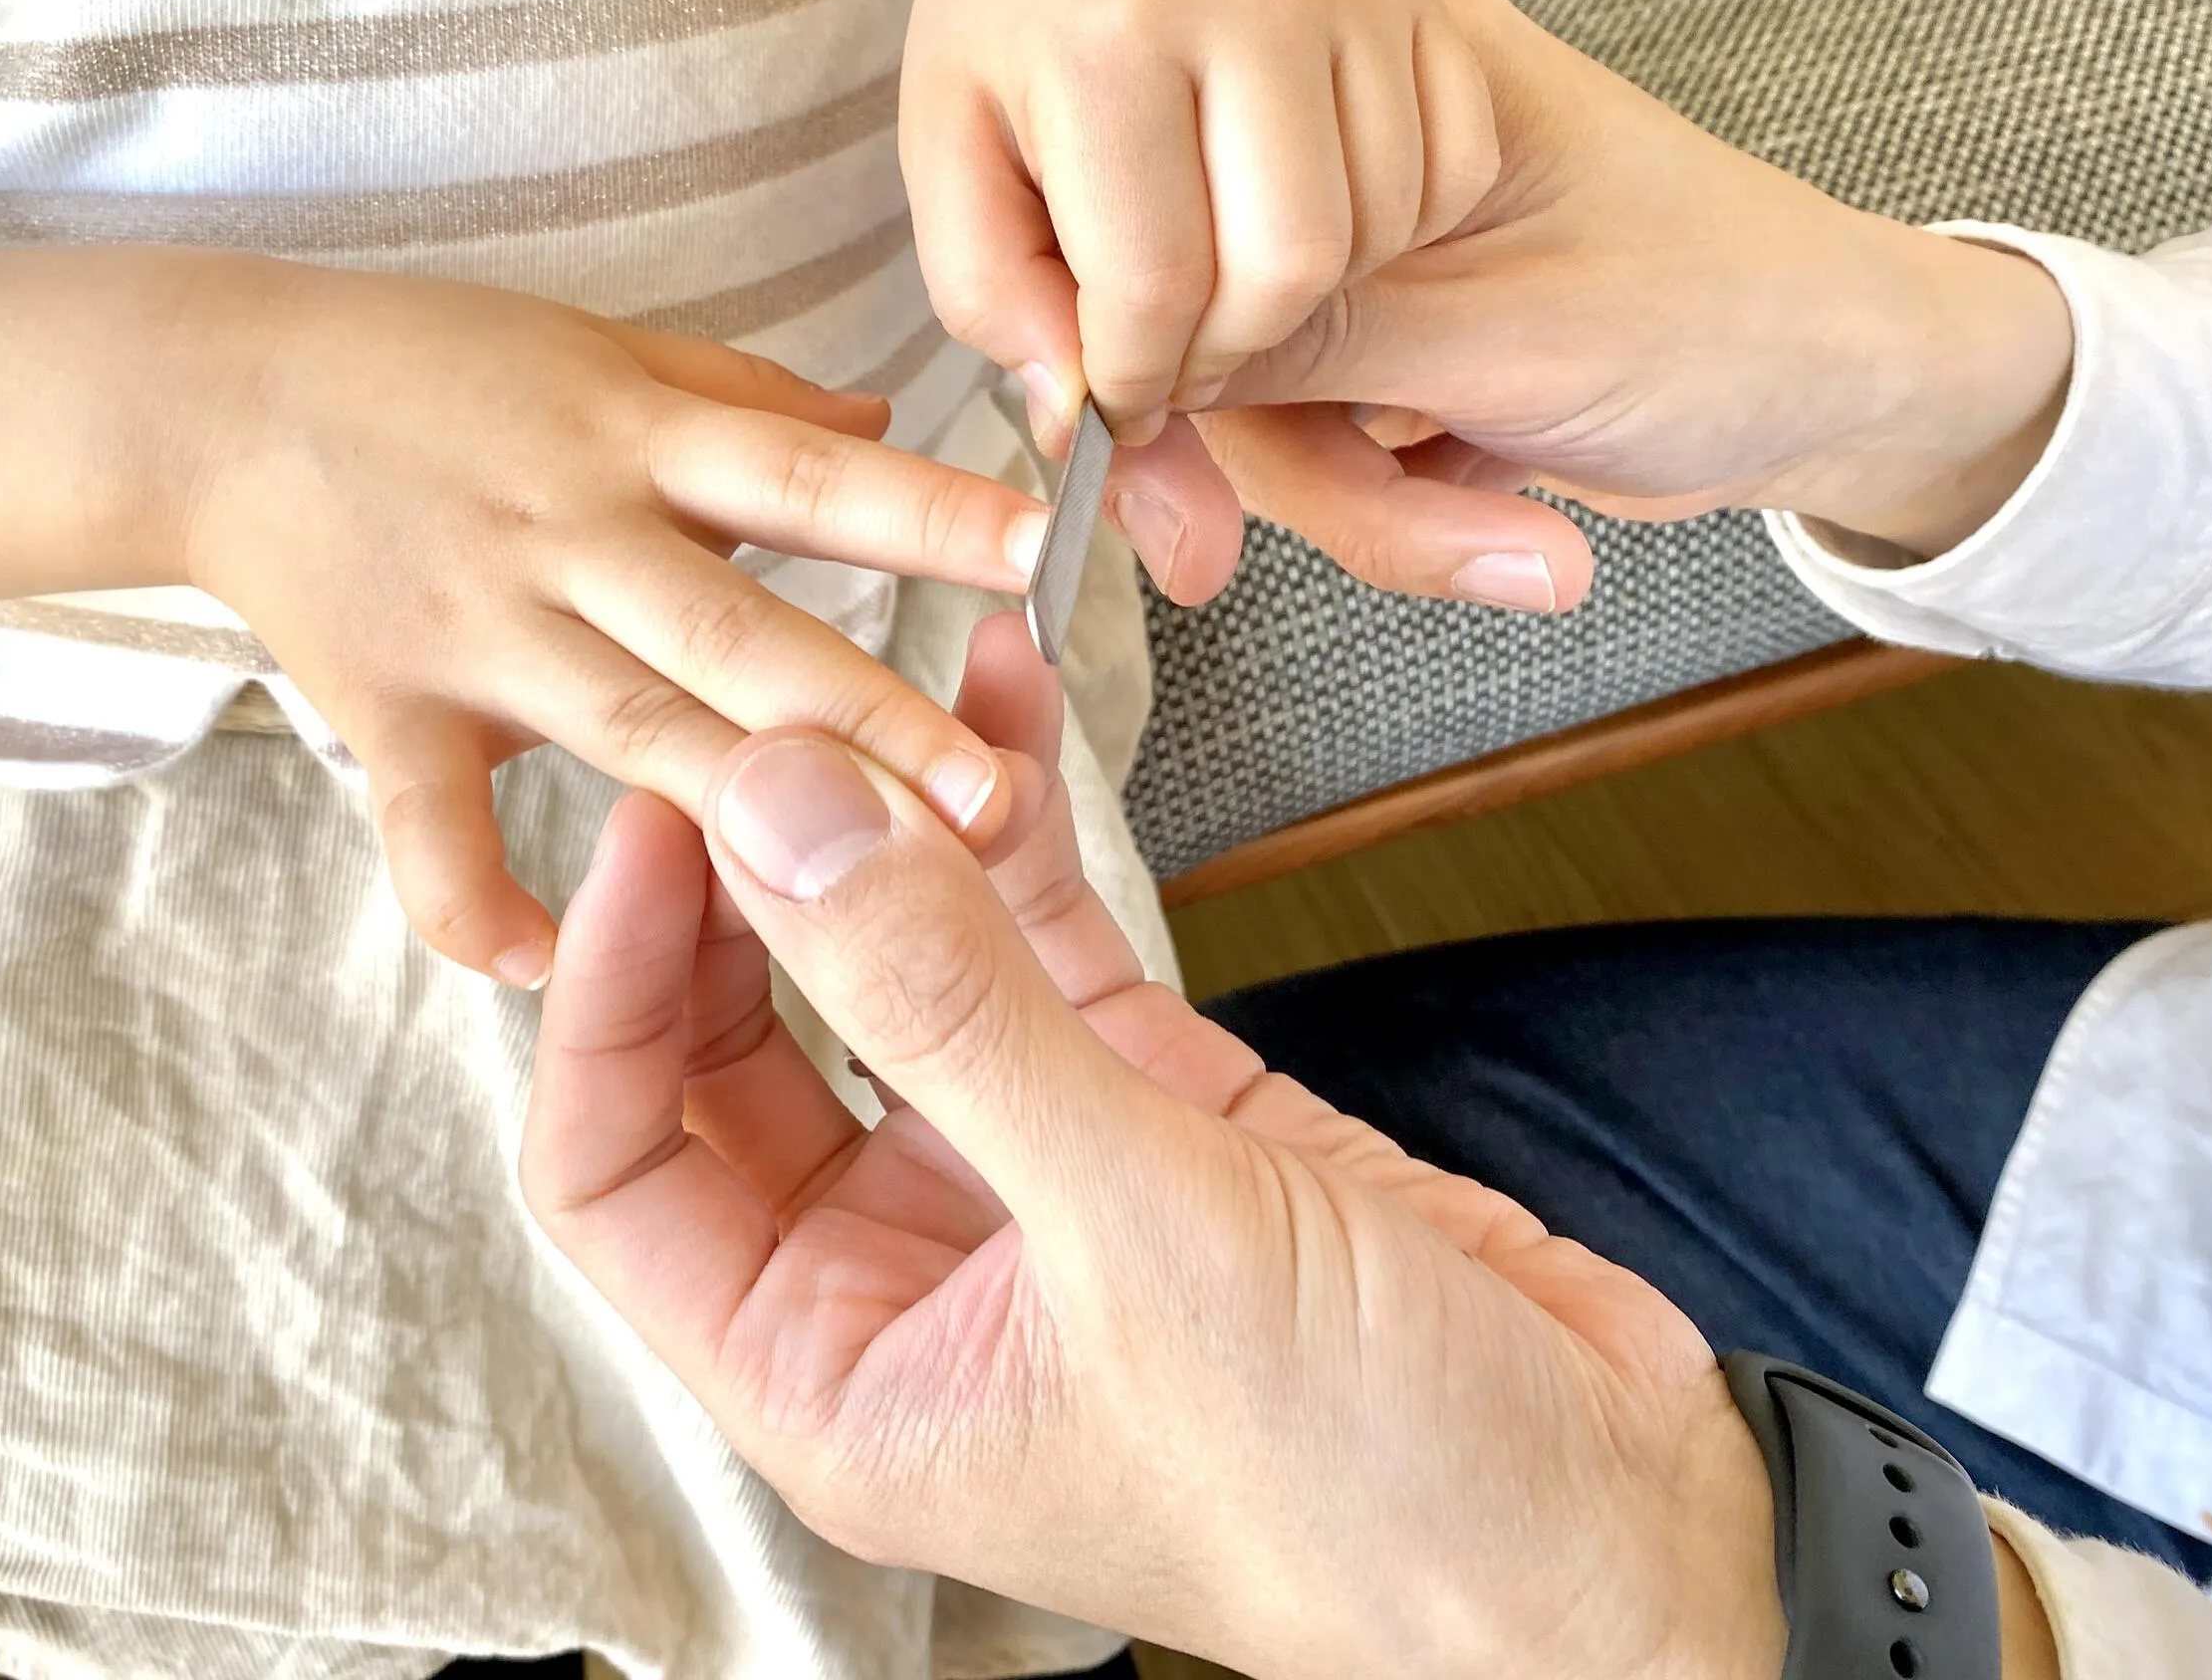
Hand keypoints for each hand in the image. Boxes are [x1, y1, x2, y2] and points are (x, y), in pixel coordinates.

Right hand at [0, 249, 1052, 986]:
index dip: (925, 510)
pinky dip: (470, 897)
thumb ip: (748, 394)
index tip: (1042, 548)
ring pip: (627, 724)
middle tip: (996, 797)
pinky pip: (430, 821)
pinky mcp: (389, 706)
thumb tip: (886, 412)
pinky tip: (531, 969)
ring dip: (742, 805)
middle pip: (740, 626)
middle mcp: (572, 530)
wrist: (220, 388)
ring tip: (866, 885)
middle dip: (868, 712)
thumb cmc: (439, 367)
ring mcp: (480, 625)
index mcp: (637, 429)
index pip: (808, 472)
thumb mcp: (606, 347)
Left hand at [520, 612, 1788, 1679]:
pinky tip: (1009, 703)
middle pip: (738, 1044)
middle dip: (749, 877)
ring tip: (893, 674)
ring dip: (888, 828)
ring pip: (894, 972)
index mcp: (834, 1370)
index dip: (605, 986)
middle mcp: (904, 1274)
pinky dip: (1019, 827)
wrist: (1606, 1536)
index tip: (658, 812)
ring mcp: (1027, 1178)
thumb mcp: (1134, 1230)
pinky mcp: (1146, 1106)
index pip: (617, 1164)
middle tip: (771, 716)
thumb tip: (782, 811)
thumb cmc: (1366, 1489)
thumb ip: (946, 1007)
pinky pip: (1037, 941)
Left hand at [902, 0, 1499, 598]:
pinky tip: (1307, 215)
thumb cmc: (1016, 21)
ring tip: (1228, 275)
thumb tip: (1085, 423)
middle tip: (1182, 352)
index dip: (1134, 378)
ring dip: (1307, 298)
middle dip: (1233, 350)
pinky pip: (1447, 175)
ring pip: (1374, 233)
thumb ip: (996, 302)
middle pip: (1287, 267)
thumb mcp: (952, 153)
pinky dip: (1389, 235)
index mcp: (1108, 33)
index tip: (1115, 393)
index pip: (1151, 282)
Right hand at [1198, 0, 2075, 607]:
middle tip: (1319, 552)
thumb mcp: (1510, 333)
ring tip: (1510, 556)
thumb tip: (1143, 363)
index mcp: (1400, 70)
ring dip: (1353, 503)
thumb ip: (1316, 344)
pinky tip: (1493, 527)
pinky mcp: (1409, 340)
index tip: (1157, 454)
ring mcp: (1390, 253)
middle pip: (1229, 307)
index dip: (1171, 336)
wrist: (1859, 388)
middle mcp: (1373, 152)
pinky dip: (1380, 504)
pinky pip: (1327, 430)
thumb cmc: (1732, 318)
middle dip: (1280, 456)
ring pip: (1273, 392)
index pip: (1211, 190)